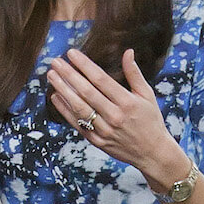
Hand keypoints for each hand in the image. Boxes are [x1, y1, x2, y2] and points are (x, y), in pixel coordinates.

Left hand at [47, 48, 182, 177]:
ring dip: (63, 90)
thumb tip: (128, 51)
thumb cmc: (150, 120)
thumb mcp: (147, 95)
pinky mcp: (97, 141)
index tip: (71, 53)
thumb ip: (134, 73)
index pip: (101, 79)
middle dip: (68, 75)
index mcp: (128, 102)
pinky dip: (65, 110)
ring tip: (51, 76)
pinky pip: (77, 124)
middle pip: (86, 92)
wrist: (152, 153)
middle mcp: (115, 116)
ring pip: (79, 108)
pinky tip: (56, 97)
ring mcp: (105, 130)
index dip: (84, 65)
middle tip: (55, 62)